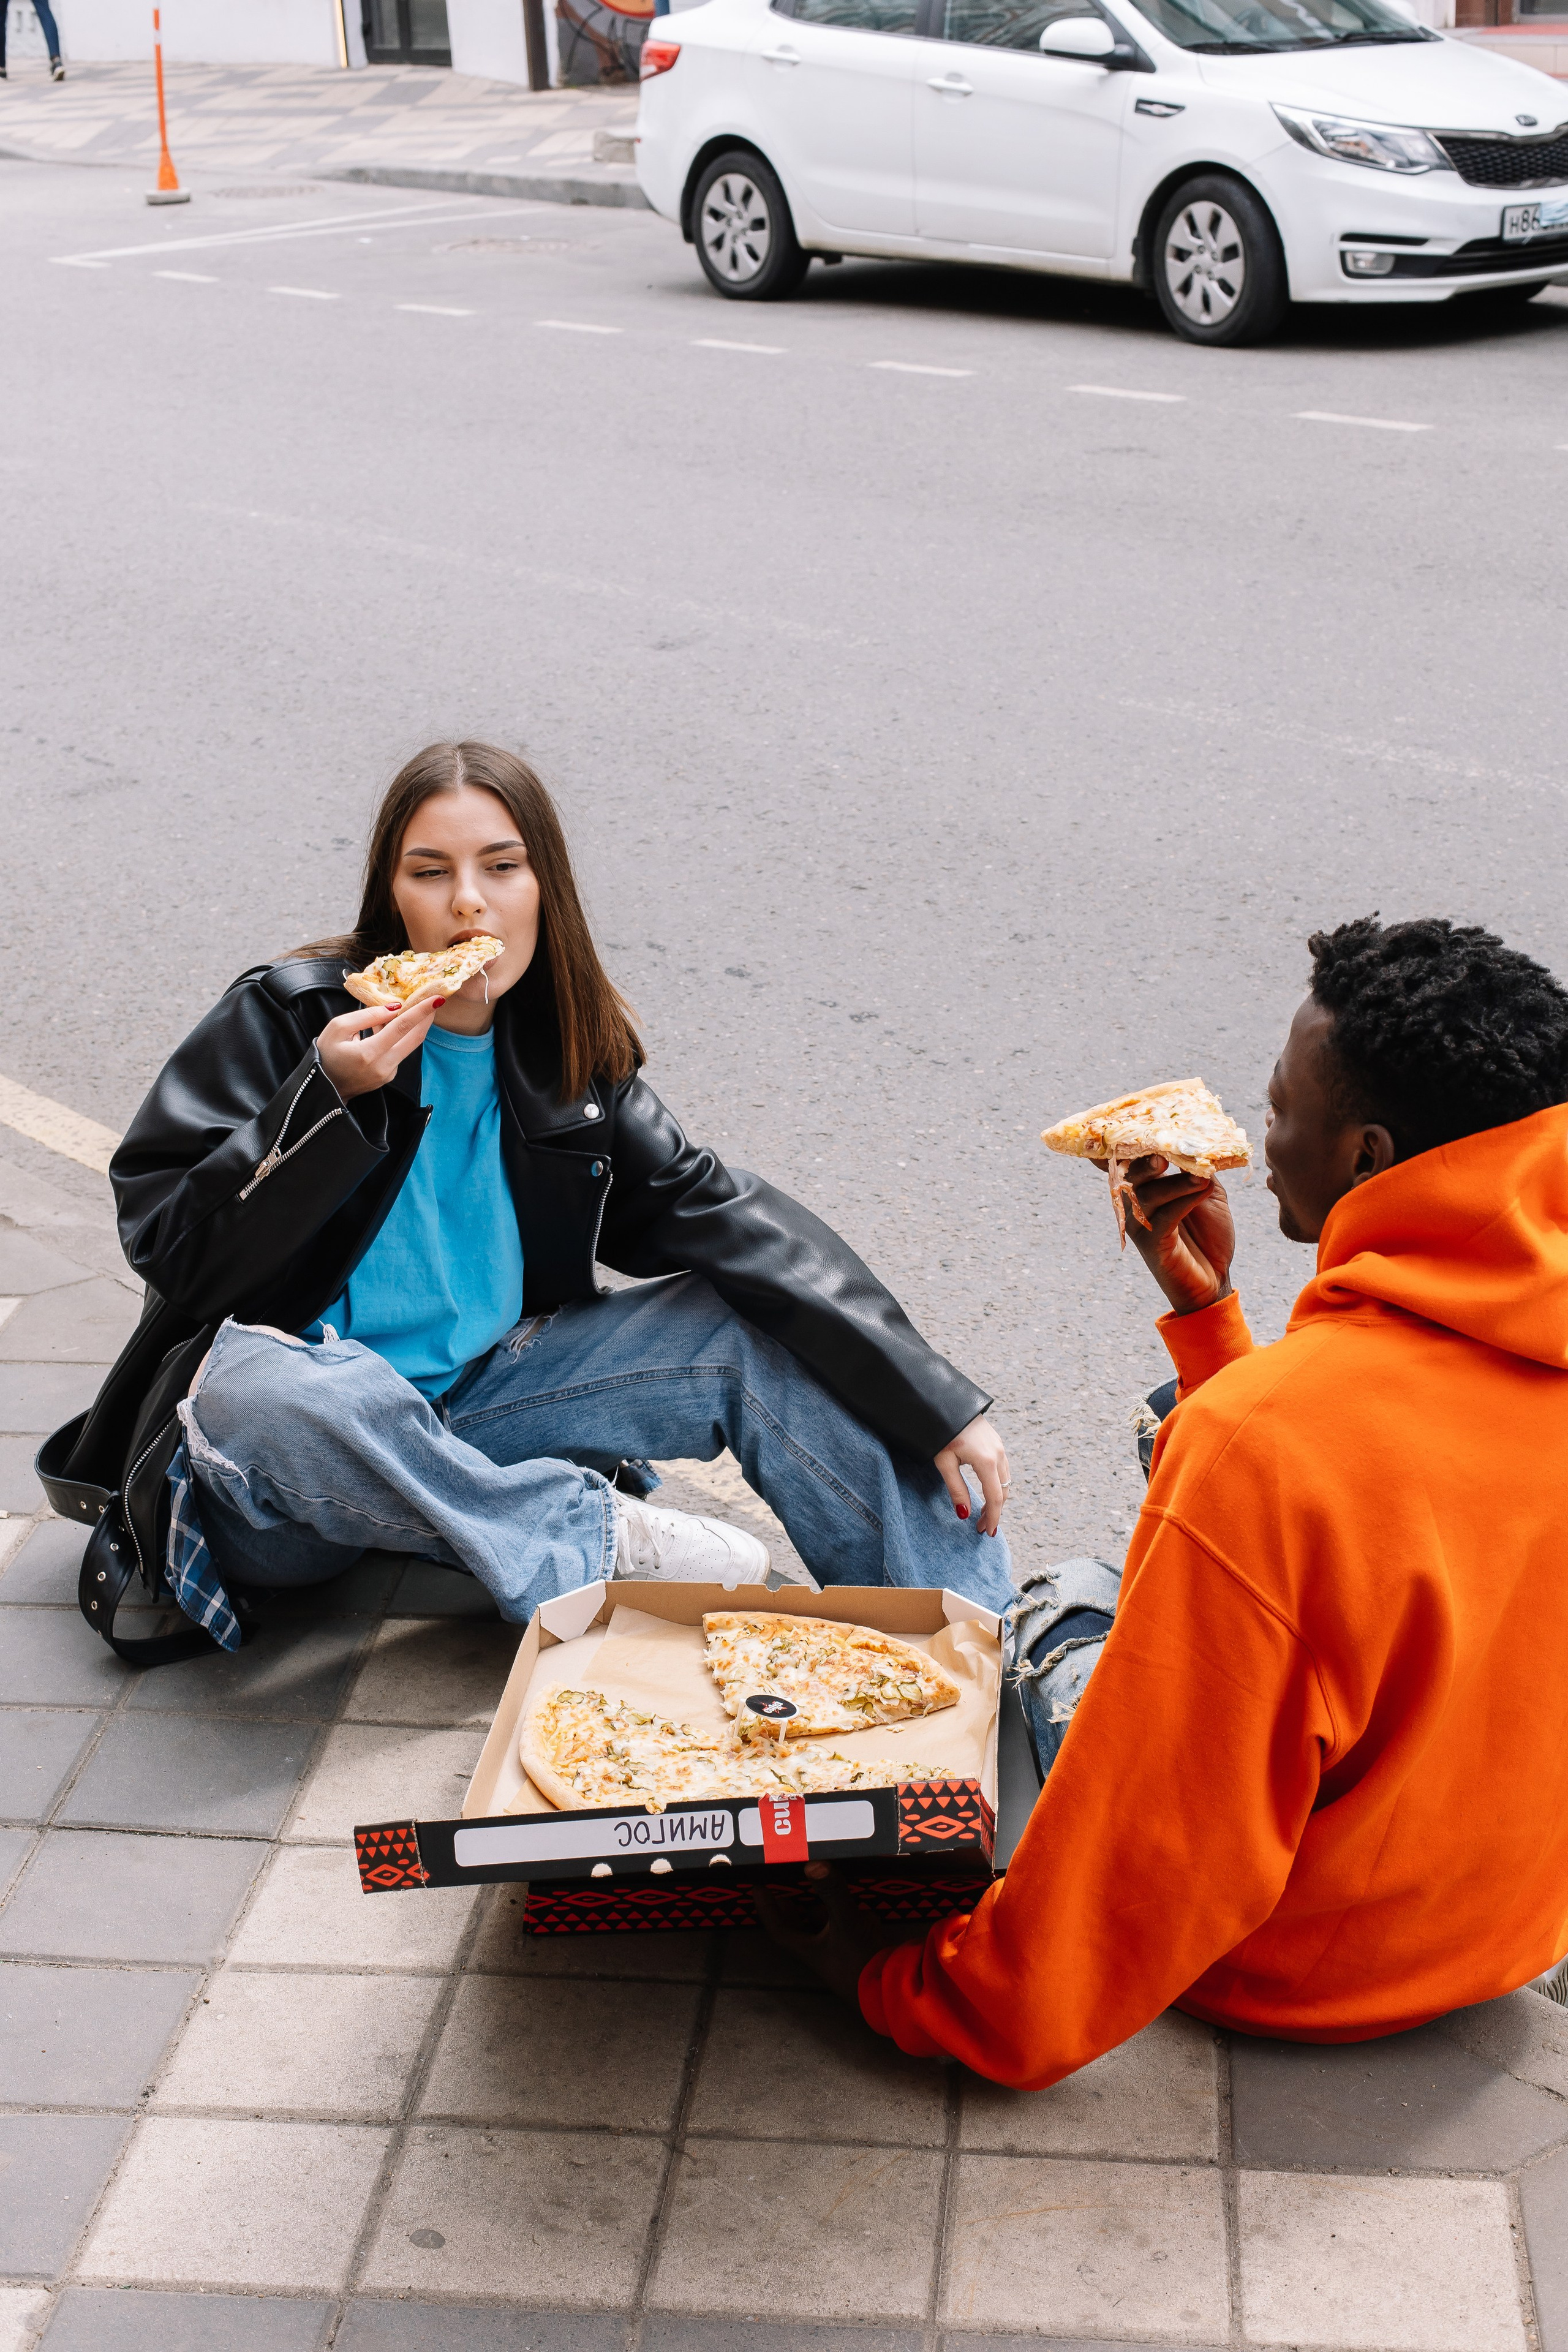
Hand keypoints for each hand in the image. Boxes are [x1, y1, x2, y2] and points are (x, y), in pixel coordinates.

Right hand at [316, 999, 438, 1102]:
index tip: (436, 998)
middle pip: (415, 1038)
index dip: (421, 1011)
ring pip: (408, 1045)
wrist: (323, 1088)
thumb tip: (393, 1008)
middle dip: (427, 1018)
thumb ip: (366, 1016)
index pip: (402, 1028)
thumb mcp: (337, 1028)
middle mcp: (383, 1066)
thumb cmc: (326, 1054)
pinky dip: (399, 1037)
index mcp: (369, 1054)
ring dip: (414, 1026)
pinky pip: (399, 1052)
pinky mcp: (389, 1076)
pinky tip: (391, 1025)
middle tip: (435, 1000)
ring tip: (414, 1007)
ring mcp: (388, 1074)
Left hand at [753, 1861, 889, 2003]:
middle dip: (792, 1912)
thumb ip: (832, 1892)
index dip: (767, 1910)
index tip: (757, 1889)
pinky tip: (860, 1908)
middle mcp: (822, 1953)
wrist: (892, 1992)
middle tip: (784, 1892)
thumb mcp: (846, 1922)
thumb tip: (811, 1864)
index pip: (780, 1929)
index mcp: (810, 1949)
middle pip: (800, 1931)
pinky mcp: (863, 1955)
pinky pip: (850, 1933)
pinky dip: (851, 1918)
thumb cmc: (861, 1961)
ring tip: (818, 1892)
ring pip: (825, 1931)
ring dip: (821, 1912)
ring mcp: (843, 1955)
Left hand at [934, 1412, 1009, 1536]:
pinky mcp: (997, 1442)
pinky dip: (997, 1485)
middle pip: (1003, 1491)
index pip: (995, 1497)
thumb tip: (964, 1514)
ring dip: (997, 1499)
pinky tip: (987, 1491)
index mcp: (986, 1461)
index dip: (992, 1517)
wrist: (945, 1402)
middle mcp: (998, 1454)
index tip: (987, 1533)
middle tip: (980, 1527)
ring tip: (982, 1513)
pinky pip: (1003, 1469)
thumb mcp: (944, 1463)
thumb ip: (956, 1489)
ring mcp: (1000, 1447)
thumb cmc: (941, 1432)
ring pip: (1005, 1481)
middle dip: (994, 1512)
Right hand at [1119, 1156, 1235, 1316]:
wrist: (1214, 1277)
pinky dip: (1184, 1200)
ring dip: (1176, 1181)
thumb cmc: (1208, 1233)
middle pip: (1131, 1173)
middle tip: (1166, 1149)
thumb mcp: (1208, 1194)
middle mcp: (1134, 1203)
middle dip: (1148, 1157)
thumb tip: (1200, 1144)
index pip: (1128, 1158)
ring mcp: (1141, 1224)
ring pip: (1148, 1193)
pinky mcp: (1152, 1243)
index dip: (1128, 1140)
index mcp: (1143, 1186)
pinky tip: (1203, 1190)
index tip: (1145, 1120)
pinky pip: (1164, 1217)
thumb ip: (1198, 1170)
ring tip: (1200, 1173)